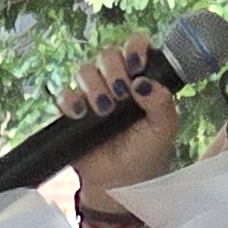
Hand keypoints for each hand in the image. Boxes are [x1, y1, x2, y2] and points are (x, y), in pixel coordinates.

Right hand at [60, 37, 180, 208]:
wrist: (121, 182)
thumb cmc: (146, 151)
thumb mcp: (164, 128)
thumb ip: (162, 102)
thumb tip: (143, 82)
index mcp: (140, 78)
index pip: (135, 45)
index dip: (134, 47)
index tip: (136, 65)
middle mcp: (115, 80)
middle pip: (107, 53)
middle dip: (113, 70)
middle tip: (121, 94)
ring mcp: (91, 93)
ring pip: (84, 69)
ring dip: (94, 86)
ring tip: (104, 110)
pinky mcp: (72, 110)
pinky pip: (63, 93)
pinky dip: (70, 100)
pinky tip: (81, 114)